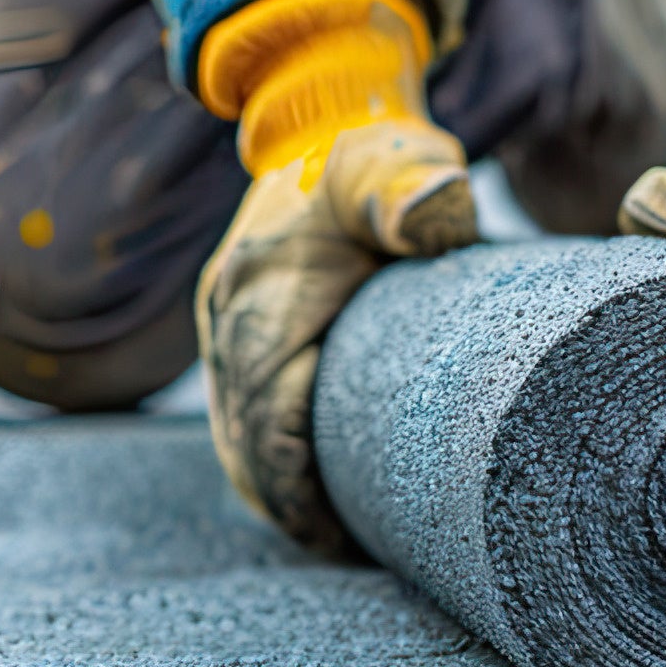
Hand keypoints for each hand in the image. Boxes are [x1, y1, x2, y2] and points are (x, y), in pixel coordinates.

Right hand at [194, 0, 475, 549]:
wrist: (323, 114)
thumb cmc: (372, 152)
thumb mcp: (395, 163)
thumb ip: (413, 188)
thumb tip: (440, 214)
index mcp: (260, 296)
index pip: (264, 421)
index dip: (296, 488)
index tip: (339, 536)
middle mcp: (228, 314)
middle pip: (241, 444)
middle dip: (286, 506)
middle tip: (349, 552)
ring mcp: (226, 321)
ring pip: (233, 437)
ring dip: (272, 490)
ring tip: (332, 537)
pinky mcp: (239, 324)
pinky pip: (238, 414)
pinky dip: (263, 458)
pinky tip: (306, 490)